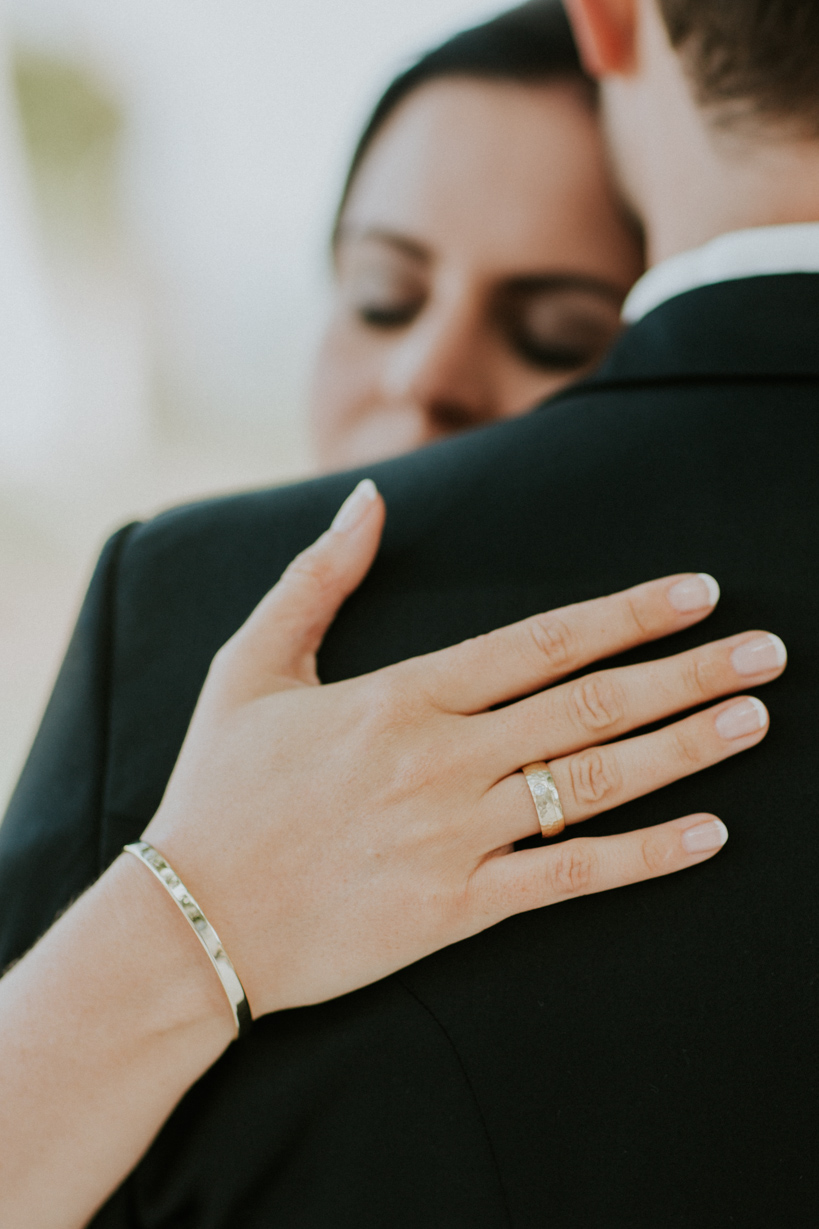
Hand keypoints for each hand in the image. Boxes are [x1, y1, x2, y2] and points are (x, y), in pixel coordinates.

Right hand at [142, 479, 785, 1020]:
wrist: (190, 922)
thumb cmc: (218, 788)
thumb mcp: (250, 665)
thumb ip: (317, 578)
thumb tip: (366, 499)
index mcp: (402, 697)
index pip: (541, 641)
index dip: (628, 614)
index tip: (696, 593)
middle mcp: (443, 761)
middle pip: (590, 707)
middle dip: (686, 673)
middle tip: (766, 652)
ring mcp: (457, 837)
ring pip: (595, 785)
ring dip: (684, 750)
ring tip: (754, 719)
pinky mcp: (458, 909)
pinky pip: (569, 879)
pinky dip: (643, 858)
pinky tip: (708, 836)